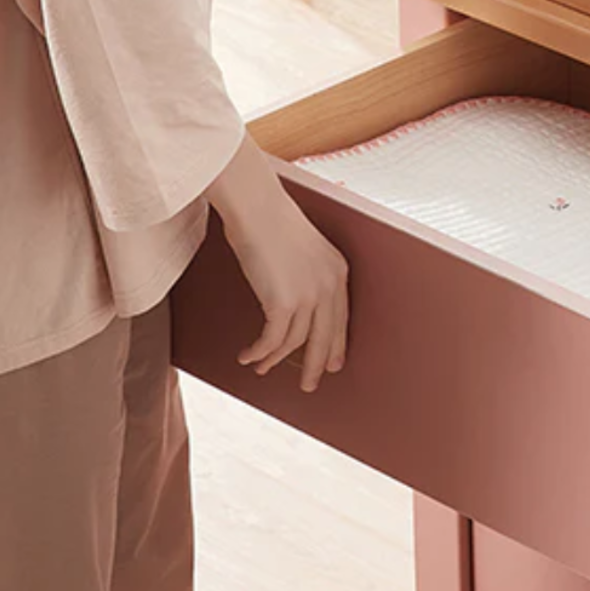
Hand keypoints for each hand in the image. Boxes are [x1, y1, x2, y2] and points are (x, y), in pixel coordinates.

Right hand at [206, 134, 348, 392]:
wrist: (257, 206)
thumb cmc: (270, 221)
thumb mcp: (298, 251)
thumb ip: (303, 277)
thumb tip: (290, 305)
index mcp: (338, 270)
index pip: (341, 318)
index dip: (337, 343)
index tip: (334, 363)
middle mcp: (329, 284)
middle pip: (326, 337)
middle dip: (316, 364)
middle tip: (308, 384)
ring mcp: (309, 294)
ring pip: (294, 343)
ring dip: (275, 359)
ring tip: (261, 368)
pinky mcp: (284, 302)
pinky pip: (271, 341)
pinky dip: (258, 352)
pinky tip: (248, 357)